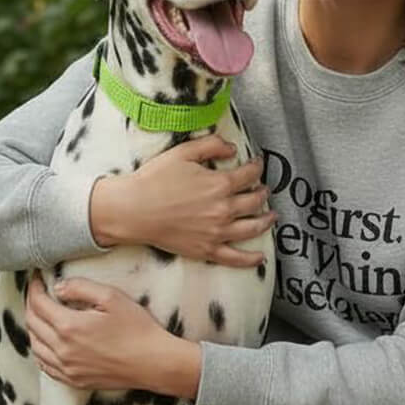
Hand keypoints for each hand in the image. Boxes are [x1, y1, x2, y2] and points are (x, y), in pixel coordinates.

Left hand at [25, 273, 199, 396]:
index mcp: (69, 327)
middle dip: (31, 304)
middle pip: (32, 324)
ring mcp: (67, 368)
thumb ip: (81, 288)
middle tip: (37, 291)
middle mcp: (62, 350)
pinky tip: (46, 342)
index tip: (37, 277)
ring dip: (33, 327)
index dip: (34, 288)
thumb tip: (58, 287)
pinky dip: (39, 350)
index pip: (38, 304)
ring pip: (35, 346)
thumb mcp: (111, 297)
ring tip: (40, 313)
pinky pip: (45, 366)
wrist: (152, 362)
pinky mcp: (74, 380)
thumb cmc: (136, 327)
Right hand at [90, 136, 274, 265]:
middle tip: (263, 189)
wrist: (133, 210)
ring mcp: (216, 232)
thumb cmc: (154, 179)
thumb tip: (232, 148)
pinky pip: (235, 258)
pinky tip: (260, 257)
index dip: (257, 167)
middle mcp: (223, 210)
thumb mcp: (183, 152)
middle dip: (262, 192)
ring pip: (252, 228)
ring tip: (271, 216)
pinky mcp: (206, 250)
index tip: (258, 163)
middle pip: (254, 201)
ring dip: (266, 221)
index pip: (249, 174)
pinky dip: (251, 259)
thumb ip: (211, 145)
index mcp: (219, 184)